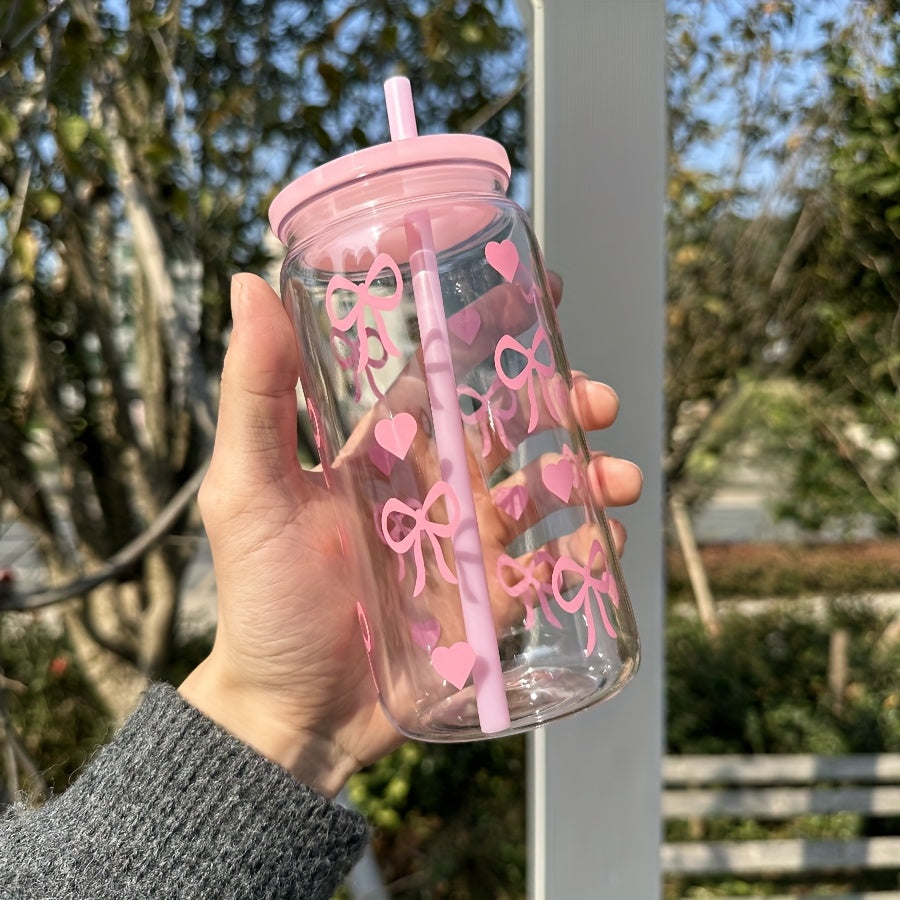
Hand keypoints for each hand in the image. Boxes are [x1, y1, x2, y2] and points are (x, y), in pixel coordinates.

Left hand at [179, 272, 641, 796]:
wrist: (290, 712)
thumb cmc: (262, 599)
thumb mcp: (249, 491)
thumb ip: (256, 394)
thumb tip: (249, 284)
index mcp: (387, 451)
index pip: (448, 376)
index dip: (492, 334)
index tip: (541, 294)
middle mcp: (434, 488)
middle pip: (513, 428)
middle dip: (561, 405)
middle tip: (596, 399)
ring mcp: (469, 546)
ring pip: (545, 493)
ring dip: (589, 477)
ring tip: (619, 480)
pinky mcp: (492, 604)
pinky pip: (552, 569)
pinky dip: (587, 553)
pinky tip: (605, 544)